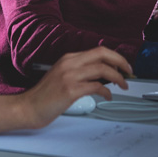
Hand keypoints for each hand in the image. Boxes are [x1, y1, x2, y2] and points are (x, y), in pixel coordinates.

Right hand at [16, 47, 130, 128]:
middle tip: (129, 71)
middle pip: (102, 54)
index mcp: (68, 58)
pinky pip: (96, 86)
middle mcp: (69, 63)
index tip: (124, 65)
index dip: (115, 57)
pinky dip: (107, 91)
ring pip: (102, 69)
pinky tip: (108, 96)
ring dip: (118, 77)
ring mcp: (69, 76)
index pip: (98, 50)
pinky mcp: (70, 90)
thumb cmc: (45, 95)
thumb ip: (79, 71)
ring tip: (123, 85)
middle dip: (121, 61)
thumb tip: (103, 74)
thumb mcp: (62, 75)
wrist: (28, 107)